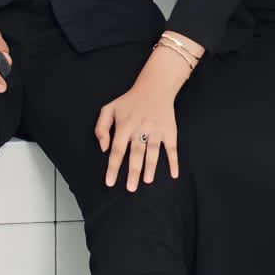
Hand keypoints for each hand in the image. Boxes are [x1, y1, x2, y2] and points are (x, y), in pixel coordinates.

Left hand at [94, 51, 186, 190]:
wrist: (155, 86)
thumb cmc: (129, 101)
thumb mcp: (109, 109)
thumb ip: (100, 128)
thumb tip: (104, 149)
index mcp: (124, 125)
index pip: (117, 150)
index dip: (113, 167)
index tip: (110, 182)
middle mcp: (140, 128)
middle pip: (136, 153)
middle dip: (133, 171)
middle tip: (130, 188)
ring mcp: (156, 130)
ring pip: (153, 151)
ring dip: (150, 167)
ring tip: (147, 181)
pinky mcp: (169, 130)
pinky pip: (172, 148)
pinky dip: (173, 161)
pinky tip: (173, 174)